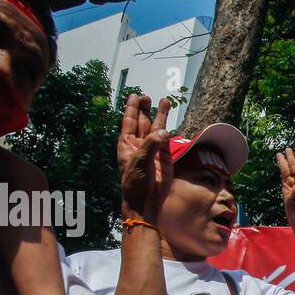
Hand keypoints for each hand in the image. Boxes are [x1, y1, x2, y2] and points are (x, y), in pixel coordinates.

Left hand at [118, 94, 172, 220]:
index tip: (135, 95)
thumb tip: (164, 131)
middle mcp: (139, 143)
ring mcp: (152, 148)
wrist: (146, 199)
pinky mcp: (164, 155)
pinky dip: (168, 129)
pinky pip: (166, 139)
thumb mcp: (139, 161)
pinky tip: (168, 122)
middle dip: (145, 109)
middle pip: (142, 121)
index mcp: (127, 143)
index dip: (132, 108)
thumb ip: (151, 144)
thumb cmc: (136, 181)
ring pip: (156, 127)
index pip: (129, 121)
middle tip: (148, 97)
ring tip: (164, 101)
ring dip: (160, 115)